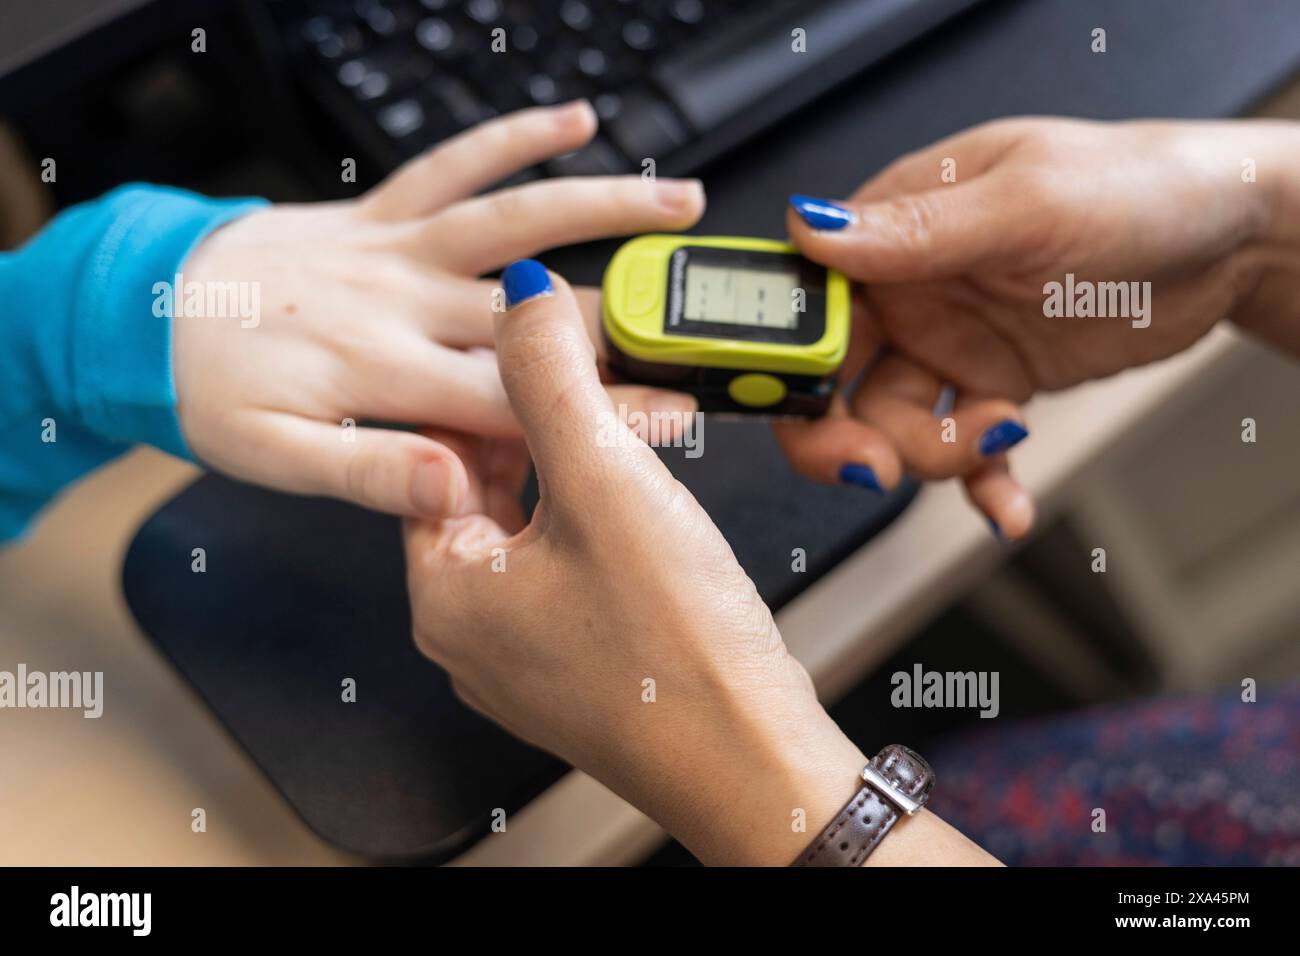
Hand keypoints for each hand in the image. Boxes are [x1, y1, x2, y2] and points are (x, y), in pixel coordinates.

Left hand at [173, 101, 702, 519]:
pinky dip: (513, 135)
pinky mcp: (381, 212)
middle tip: (701, 322)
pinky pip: (453, 162)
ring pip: (514, 217)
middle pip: (536, 310)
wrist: (147, 313)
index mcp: (389, 374)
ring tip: (679, 201)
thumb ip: (371, 473)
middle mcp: (404, 302)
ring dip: (602, 205)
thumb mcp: (279, 461)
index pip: (519, 401)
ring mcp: (397, 248)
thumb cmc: (213, 394)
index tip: (678, 410)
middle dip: (625, 317)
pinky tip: (572, 119)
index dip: (604, 410)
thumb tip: (451, 486)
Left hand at [402, 261, 869, 865]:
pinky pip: (570, 564)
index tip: (551, 343)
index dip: (498, 383)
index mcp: (442, 591)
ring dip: (589, 464)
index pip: (437, 449)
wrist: (752, 764)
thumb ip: (553, 379)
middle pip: (490, 483)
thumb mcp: (606, 485)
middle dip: (555, 421)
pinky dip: (607, 517)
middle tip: (615, 380)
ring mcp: (522, 651)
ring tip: (645, 427)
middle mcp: (467, 629)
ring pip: (537, 521)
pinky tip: (654, 495)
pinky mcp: (575, 661)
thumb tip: (520, 296)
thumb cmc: (676, 653)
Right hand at [778, 117, 1299, 538]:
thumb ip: (919, 229)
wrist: (1235, 237)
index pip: (808, 298)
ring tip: (1000, 439)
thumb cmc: (1140, 187)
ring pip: (892, 425)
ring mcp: (949, 339)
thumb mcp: (1028, 204)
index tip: (817, 403)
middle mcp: (910, 286)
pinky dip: (978, 483)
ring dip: (936, 453)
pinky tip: (1005, 505)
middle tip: (873, 466)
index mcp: (897, 226)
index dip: (793, 359)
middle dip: (842, 434)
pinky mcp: (993, 381)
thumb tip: (814, 230)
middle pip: (832, 378)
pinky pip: (961, 448)